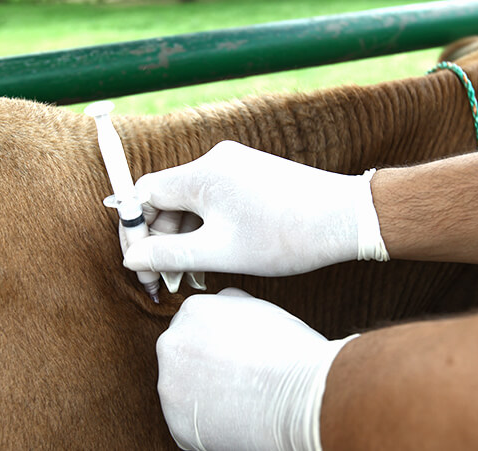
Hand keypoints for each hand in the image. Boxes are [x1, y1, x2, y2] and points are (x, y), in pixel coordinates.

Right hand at [123, 141, 387, 277]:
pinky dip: (208, 228)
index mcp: (201, 173)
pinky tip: (214, 257)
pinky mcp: (252, 176)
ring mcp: (235, 166)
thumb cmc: (284, 236)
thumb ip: (168, 255)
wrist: (346, 218)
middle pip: (167, 198)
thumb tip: (131, 258)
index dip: (134, 230)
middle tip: (165, 280)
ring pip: (192, 203)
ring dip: (185, 238)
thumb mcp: (219, 252)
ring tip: (191, 276)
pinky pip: (215, 200)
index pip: (144, 193)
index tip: (138, 264)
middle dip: (161, 239)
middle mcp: (215, 161)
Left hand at [157, 288, 357, 450]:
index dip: (213, 342)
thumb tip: (221, 305)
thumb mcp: (260, 308)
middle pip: (181, 356)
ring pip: (182, 391)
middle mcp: (172, 344)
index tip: (230, 355)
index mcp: (192, 311)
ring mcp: (170, 385)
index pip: (191, 325)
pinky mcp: (178, 423)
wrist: (301, 397)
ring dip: (203, 395)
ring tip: (239, 399)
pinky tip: (234, 419)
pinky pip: (189, 424)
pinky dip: (206, 426)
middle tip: (235, 378)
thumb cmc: (291, 352)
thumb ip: (230, 304)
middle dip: (202, 367)